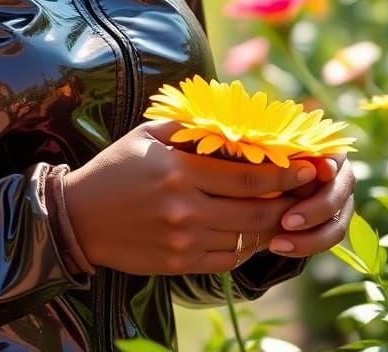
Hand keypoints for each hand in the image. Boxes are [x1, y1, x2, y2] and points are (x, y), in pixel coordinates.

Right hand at [61, 119, 321, 275]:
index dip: (285, 174)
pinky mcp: (179, 264)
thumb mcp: (147, 135)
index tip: (307, 168)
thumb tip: (234, 124)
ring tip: (285, 212)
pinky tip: (252, 232)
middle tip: (306, 192)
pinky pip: (228, 259)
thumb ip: (189, 128)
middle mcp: (185, 207)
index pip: (249, 176)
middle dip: (289, 202)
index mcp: (179, 170)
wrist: (80, 217)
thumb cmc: (116, 167)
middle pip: (256, 211)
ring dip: (272, 227)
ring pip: (247, 238)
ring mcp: (183, 240)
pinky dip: (246, 246)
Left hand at [266, 154, 356, 257]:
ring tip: (276, 244)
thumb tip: (272, 158)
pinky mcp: (335, 222)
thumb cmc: (264, 157)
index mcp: (328, 149)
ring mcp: (342, 201)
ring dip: (309, 238)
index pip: (334, 158)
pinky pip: (327, 238)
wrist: (265, 178)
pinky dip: (305, 245)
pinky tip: (278, 247)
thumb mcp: (268, 154)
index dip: (328, 166)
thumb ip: (276, 157)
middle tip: (286, 222)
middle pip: (337, 195)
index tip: (322, 172)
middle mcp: (340, 175)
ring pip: (337, 225)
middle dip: (313, 211)